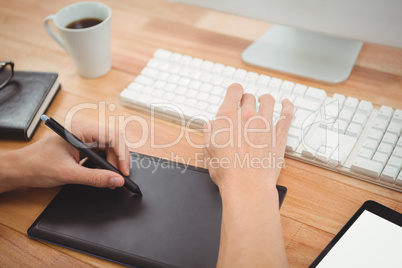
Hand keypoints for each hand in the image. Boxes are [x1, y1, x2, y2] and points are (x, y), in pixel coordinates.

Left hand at [0, 120, 129, 192]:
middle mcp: (84, 130)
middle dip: (118, 159)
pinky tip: (102, 173)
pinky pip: (101, 151)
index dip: (122, 154)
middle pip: (113, 141)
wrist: (20, 170)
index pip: (112, 136)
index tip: (123, 172)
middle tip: (118, 178)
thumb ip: (95, 178)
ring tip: (110, 177)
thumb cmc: (37, 165)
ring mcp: (83, 137)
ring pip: (109, 146)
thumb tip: (116, 180)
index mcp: (80, 129)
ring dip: (112, 162)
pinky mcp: (82, 145)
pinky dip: (105, 163)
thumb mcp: (69, 174)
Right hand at [203, 83, 292, 267]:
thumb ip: (209, 134)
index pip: (233, 91)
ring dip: (265, 99)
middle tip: (246, 104)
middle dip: (246, 99)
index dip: (234, 90)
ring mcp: (265, 124)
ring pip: (268, 101)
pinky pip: (286, 114)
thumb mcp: (208, 151)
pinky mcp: (279, 135)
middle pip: (249, 97)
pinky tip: (286, 104)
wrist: (247, 186)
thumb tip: (211, 125)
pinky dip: (287, 106)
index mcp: (227, 118)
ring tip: (264, 101)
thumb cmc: (227, 172)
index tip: (235, 92)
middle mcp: (247, 116)